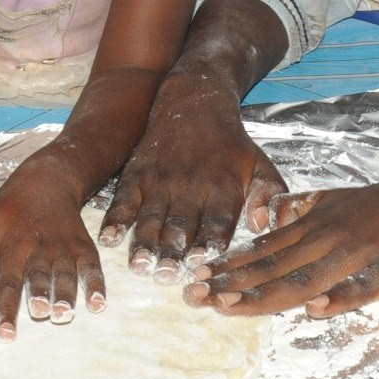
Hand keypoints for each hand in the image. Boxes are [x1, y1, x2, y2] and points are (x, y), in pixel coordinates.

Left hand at [0, 169, 103, 340]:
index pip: (7, 281)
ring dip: (66, 295)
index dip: (6, 308)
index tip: (5, 333)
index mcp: (13, 245)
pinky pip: (92, 267)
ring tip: (63, 314)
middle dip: (41, 296)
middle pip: (40, 277)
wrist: (47, 180)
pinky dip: (96, 285)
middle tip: (41, 313)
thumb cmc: (10, 208)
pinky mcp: (84, 247)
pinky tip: (98, 304)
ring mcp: (65, 248)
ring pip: (66, 274)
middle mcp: (40, 248)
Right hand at [101, 82, 287, 279]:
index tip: (201, 264)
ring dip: (144, 242)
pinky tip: (108, 238)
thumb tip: (262, 224)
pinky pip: (124, 200)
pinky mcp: (137, 174)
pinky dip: (115, 220)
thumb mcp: (261, 164)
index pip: (217, 222)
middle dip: (172, 252)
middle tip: (165, 275)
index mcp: (224, 188)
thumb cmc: (230, 145)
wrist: (195, 102)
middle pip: (181, 225)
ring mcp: (161, 180)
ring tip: (138, 265)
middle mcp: (191, 185)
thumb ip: (270, 195)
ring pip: (152, 217)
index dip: (208, 244)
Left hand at [183, 164, 378, 317]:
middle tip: (192, 297)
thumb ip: (301, 212)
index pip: (263, 251)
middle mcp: (327, 239)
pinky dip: (338, 298)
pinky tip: (315, 310)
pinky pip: (361, 287)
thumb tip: (269, 220)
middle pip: (273, 267)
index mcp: (313, 226)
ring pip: (305, 278)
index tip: (195, 280)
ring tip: (230, 306)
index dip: (229, 268)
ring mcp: (356, 255)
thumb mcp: (333, 199)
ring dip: (265, 294)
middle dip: (231, 286)